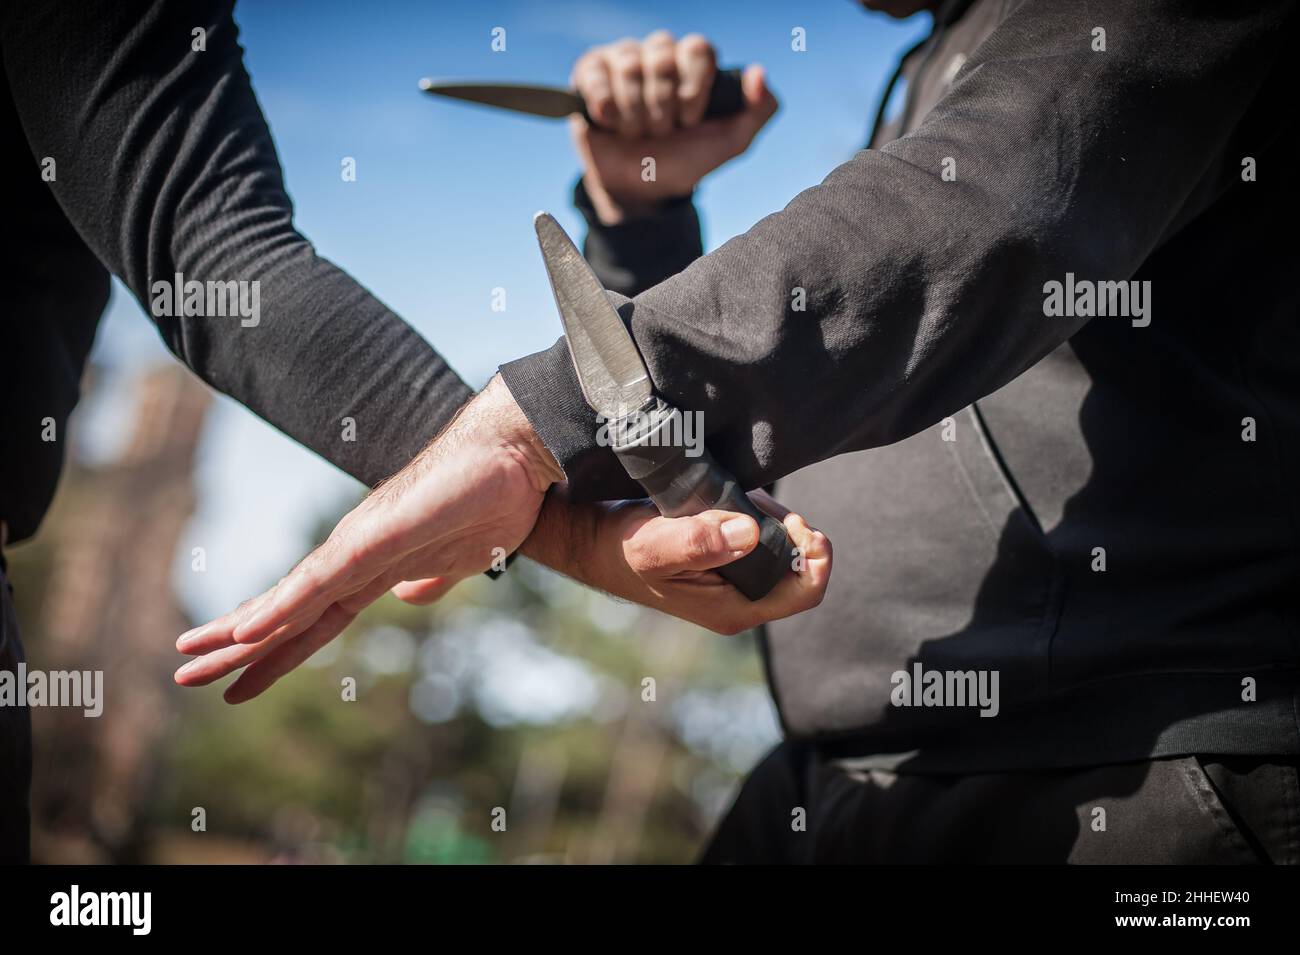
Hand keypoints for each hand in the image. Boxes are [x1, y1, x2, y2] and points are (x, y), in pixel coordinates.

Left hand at [173, 375, 561, 702]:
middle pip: (285, 611)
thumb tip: (408, 597)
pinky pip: (317, 584)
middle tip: (184, 674)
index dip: (277, 649)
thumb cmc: (490, 499)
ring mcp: (359, 545)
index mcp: (374, 568)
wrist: (510, 455)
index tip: (238, 678)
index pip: (313, 617)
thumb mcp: (456, 561)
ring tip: (191, 658)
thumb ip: (429, 579)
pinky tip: (244, 633)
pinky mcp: (372, 538)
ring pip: (288, 600)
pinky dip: (278, 610)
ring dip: (238, 633)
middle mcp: (354, 555)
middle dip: (235, 646)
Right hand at [519, 486, 830, 635]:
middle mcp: (739, 600)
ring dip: (773, 520)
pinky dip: (756, 514)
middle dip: (793, 531)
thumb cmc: (620, 546)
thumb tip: (752, 533)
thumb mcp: (656, 544)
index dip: (816, 557)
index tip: (798, 522)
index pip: (806, 592)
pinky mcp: (723, 560)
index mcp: (734, 609)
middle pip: (800, 568)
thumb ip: (700, 542)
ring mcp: (732, 581)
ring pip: (782, 550)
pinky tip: (732, 497)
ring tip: (743, 496)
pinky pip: (759, 539)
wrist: (590, 539)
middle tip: (761, 500)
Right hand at [571, 31, 777, 223]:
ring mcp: (624, 59)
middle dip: (662, 107)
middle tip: (662, 133)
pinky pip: (595, 73)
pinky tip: (610, 123)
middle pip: (662, 56)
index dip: (693, 88)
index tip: (690, 120)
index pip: (698, 49)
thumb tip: (758, 72)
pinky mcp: (590, 72)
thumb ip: (759, 109)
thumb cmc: (685, 160)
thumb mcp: (731, 142)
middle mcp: (660, 53)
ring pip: (629, 65)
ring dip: (635, 113)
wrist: (641, 189)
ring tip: (636, 134)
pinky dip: (605, 106)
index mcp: (694, 63)